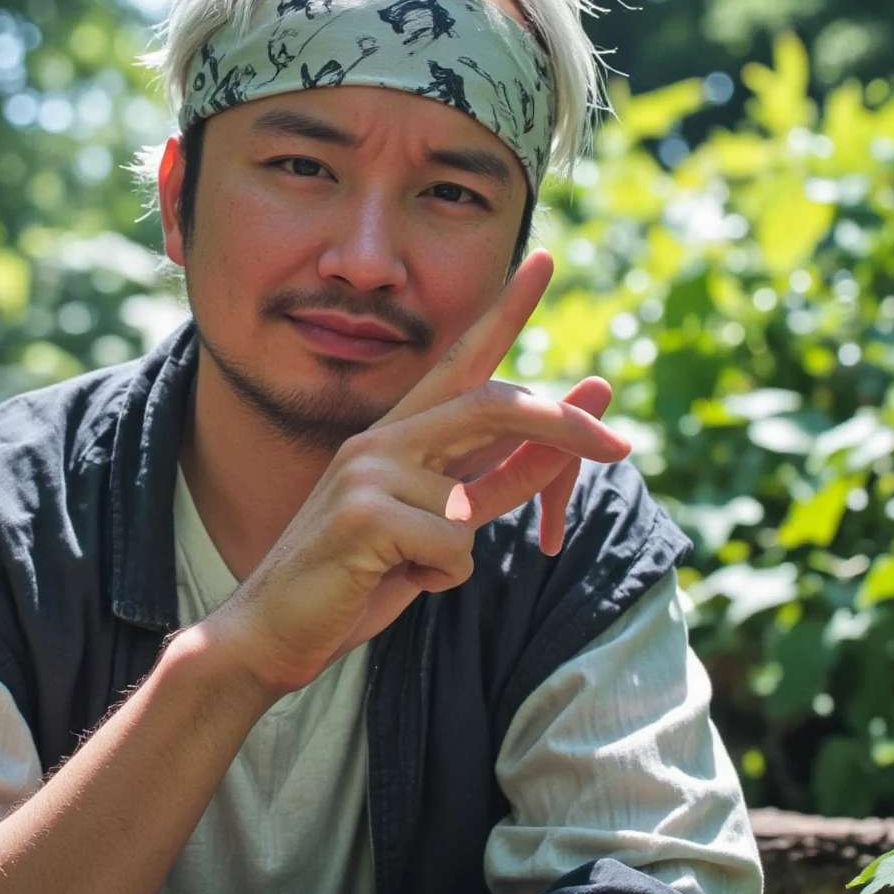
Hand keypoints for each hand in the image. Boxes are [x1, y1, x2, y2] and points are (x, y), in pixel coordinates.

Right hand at [206, 248, 629, 695]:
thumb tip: (565, 442)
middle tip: (620, 447)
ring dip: (453, 555)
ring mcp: (367, 469)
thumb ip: (493, 482)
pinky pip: (453, 544)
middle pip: (492, 405)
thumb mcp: (438, 527)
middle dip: (563, 425)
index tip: (543, 262)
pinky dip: (439, 577)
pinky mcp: (364, 512)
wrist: (273, 631)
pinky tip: (384, 578)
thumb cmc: (357, 580)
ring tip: (399, 568)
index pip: (460, 364)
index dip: (504, 312)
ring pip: (472, 506)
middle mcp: (381, 438)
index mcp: (396, 436)